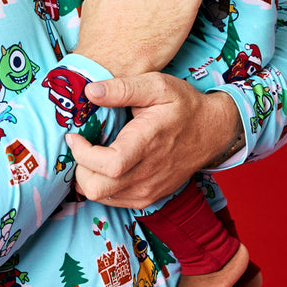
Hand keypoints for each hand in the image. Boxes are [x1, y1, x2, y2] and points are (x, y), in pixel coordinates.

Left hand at [67, 75, 241, 207]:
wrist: (212, 131)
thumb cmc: (183, 106)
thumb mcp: (157, 85)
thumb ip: (122, 88)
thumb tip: (90, 90)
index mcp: (147, 144)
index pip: (108, 165)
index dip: (82, 154)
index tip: (75, 136)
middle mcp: (147, 174)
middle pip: (97, 188)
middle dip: (79, 168)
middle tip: (80, 147)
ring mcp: (148, 190)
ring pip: (100, 198)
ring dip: (87, 178)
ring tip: (90, 155)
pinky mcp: (148, 198)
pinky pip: (113, 201)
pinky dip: (101, 186)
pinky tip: (104, 166)